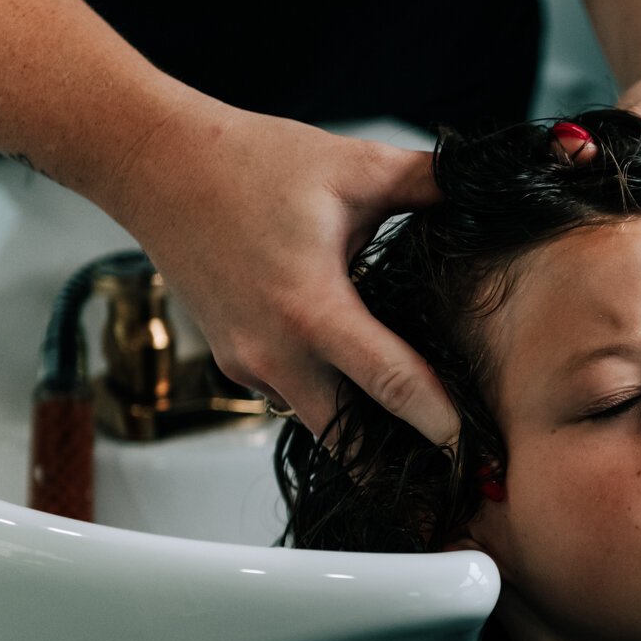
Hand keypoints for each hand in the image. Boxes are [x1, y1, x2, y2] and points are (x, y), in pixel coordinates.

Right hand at [100, 100, 456, 443]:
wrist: (156, 164)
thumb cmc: (248, 161)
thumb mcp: (353, 165)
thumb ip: (428, 181)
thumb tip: (485, 184)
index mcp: (313, 308)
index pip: (391, 385)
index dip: (440, 425)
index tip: (477, 455)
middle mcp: (275, 351)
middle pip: (349, 440)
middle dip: (399, 463)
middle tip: (454, 479)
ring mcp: (248, 363)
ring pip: (318, 424)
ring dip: (362, 436)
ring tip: (418, 444)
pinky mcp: (234, 362)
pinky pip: (292, 398)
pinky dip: (328, 401)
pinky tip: (364, 390)